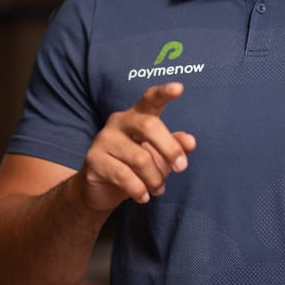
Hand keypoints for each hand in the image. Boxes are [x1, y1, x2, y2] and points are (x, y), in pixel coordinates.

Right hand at [78, 82, 195, 209]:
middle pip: (149, 126)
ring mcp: (103, 139)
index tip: (179, 88)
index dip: (164, 93)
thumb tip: (190, 141)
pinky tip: (143, 196)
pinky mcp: (93, 159)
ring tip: (158, 189)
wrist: (99, 190)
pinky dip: (139, 190)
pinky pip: (124, 176)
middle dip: (170, 149)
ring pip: (140, 158)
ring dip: (155, 179)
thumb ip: (174, 146)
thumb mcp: (158, 157)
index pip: (150, 99)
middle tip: (182, 168)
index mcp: (137, 116)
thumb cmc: (134, 168)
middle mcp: (119, 121)